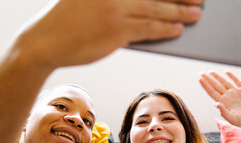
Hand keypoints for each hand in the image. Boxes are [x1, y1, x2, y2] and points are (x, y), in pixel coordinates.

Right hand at [15, 0, 202, 68]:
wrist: (45, 41)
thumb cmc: (66, 20)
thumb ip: (113, 1)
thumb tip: (144, 7)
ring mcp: (115, 9)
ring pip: (156, 10)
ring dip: (179, 12)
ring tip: (196, 15)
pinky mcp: (116, 30)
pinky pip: (147, 29)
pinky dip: (164, 28)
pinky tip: (177, 29)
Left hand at [198, 71, 240, 132]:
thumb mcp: (234, 119)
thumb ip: (224, 112)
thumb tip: (215, 104)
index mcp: (224, 103)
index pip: (212, 92)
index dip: (205, 85)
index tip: (199, 78)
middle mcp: (228, 97)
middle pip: (216, 86)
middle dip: (208, 79)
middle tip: (200, 73)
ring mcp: (236, 93)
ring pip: (224, 82)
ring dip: (217, 77)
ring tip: (209, 72)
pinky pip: (236, 81)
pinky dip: (231, 76)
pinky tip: (225, 72)